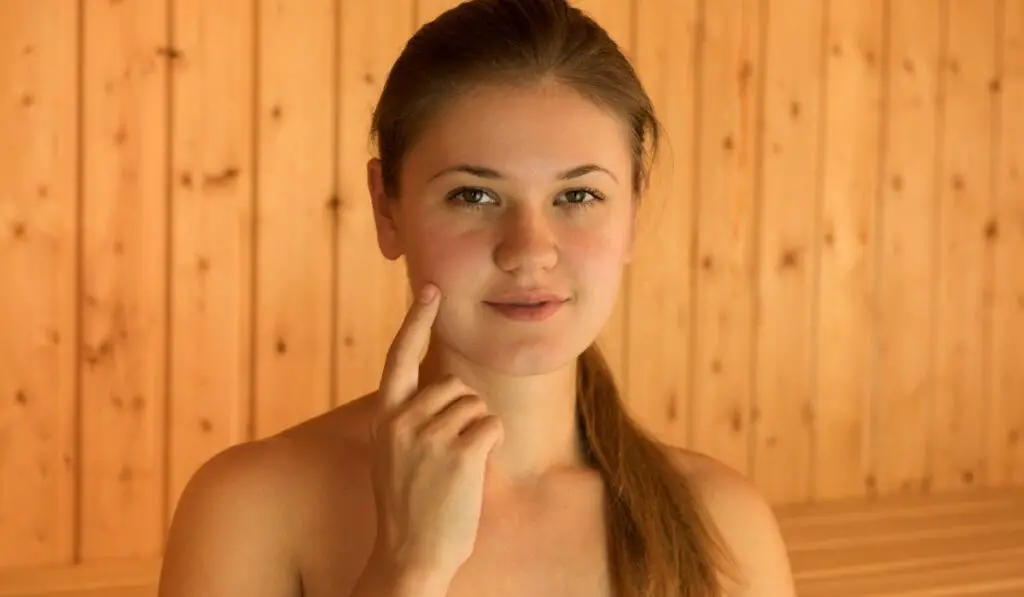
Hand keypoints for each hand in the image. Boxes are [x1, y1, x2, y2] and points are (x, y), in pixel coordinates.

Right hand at [366, 283, 503, 584]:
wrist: (409, 556)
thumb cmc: (410, 507)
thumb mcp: (395, 454)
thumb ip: (411, 418)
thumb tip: (444, 385)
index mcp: (384, 417)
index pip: (399, 356)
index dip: (416, 320)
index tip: (431, 289)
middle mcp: (401, 420)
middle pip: (455, 384)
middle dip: (464, 411)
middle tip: (449, 454)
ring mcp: (429, 436)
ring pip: (477, 406)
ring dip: (478, 431)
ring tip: (456, 469)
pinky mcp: (459, 453)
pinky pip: (493, 425)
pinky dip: (491, 444)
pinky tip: (473, 471)